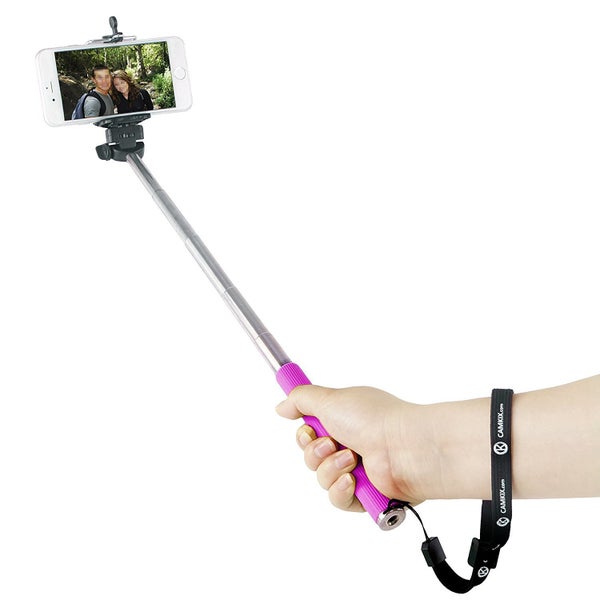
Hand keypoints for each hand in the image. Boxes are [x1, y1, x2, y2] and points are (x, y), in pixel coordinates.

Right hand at [276, 385, 429, 510]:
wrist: (404, 448)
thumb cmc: (373, 419)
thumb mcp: (330, 399)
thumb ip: (301, 399)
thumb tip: (282, 406)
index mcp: (344, 420)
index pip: (311, 432)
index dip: (305, 433)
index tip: (308, 428)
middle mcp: (351, 443)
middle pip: (311, 457)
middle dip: (315, 452)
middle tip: (330, 443)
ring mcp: (359, 470)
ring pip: (321, 478)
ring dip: (330, 468)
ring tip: (350, 458)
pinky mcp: (366, 495)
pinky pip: (337, 499)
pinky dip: (341, 489)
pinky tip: (352, 480)